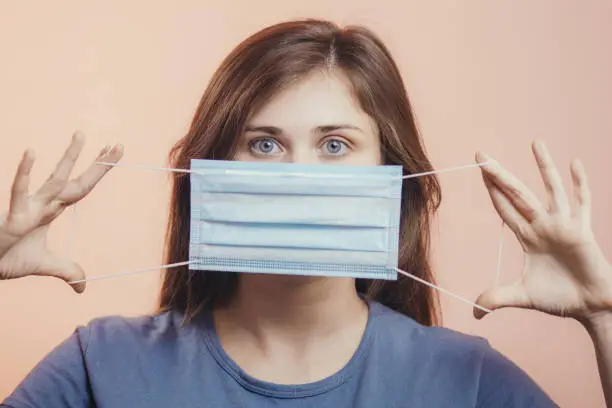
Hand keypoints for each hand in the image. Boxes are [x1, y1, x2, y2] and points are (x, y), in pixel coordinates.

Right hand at [0, 132, 122, 292]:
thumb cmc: (8, 258)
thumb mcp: (45, 265)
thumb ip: (66, 271)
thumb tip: (83, 286)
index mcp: (51, 210)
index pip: (81, 188)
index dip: (98, 172)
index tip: (113, 153)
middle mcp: (44, 204)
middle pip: (77, 181)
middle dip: (98, 165)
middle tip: (118, 145)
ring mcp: (29, 208)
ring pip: (54, 179)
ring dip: (69, 158)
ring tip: (81, 135)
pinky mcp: (12, 217)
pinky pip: (19, 192)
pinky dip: (25, 174)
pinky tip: (32, 152)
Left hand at [474, 141, 611, 320]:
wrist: (591, 307)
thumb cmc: (560, 298)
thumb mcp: (522, 296)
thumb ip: (497, 298)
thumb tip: (474, 311)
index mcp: (527, 236)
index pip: (504, 207)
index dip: (491, 190)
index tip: (478, 172)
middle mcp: (542, 225)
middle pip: (516, 193)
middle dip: (498, 174)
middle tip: (480, 154)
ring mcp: (563, 225)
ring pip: (550, 190)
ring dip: (543, 167)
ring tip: (535, 142)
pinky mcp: (582, 231)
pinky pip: (582, 203)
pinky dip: (580, 184)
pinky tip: (574, 163)